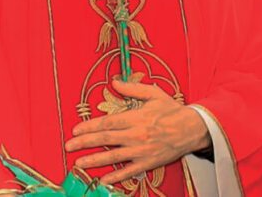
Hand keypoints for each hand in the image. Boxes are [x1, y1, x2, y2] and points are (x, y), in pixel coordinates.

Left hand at [65, 79, 209, 184]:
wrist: (192, 129)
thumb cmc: (172, 110)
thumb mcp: (153, 94)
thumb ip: (132, 89)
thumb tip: (114, 82)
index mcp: (136, 117)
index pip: (107, 123)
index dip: (90, 127)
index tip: (76, 130)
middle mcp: (136, 135)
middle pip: (105, 140)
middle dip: (85, 143)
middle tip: (69, 146)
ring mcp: (141, 151)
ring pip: (113, 157)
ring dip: (94, 160)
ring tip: (79, 163)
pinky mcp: (148, 162)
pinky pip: (129, 171)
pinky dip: (116, 176)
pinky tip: (103, 179)